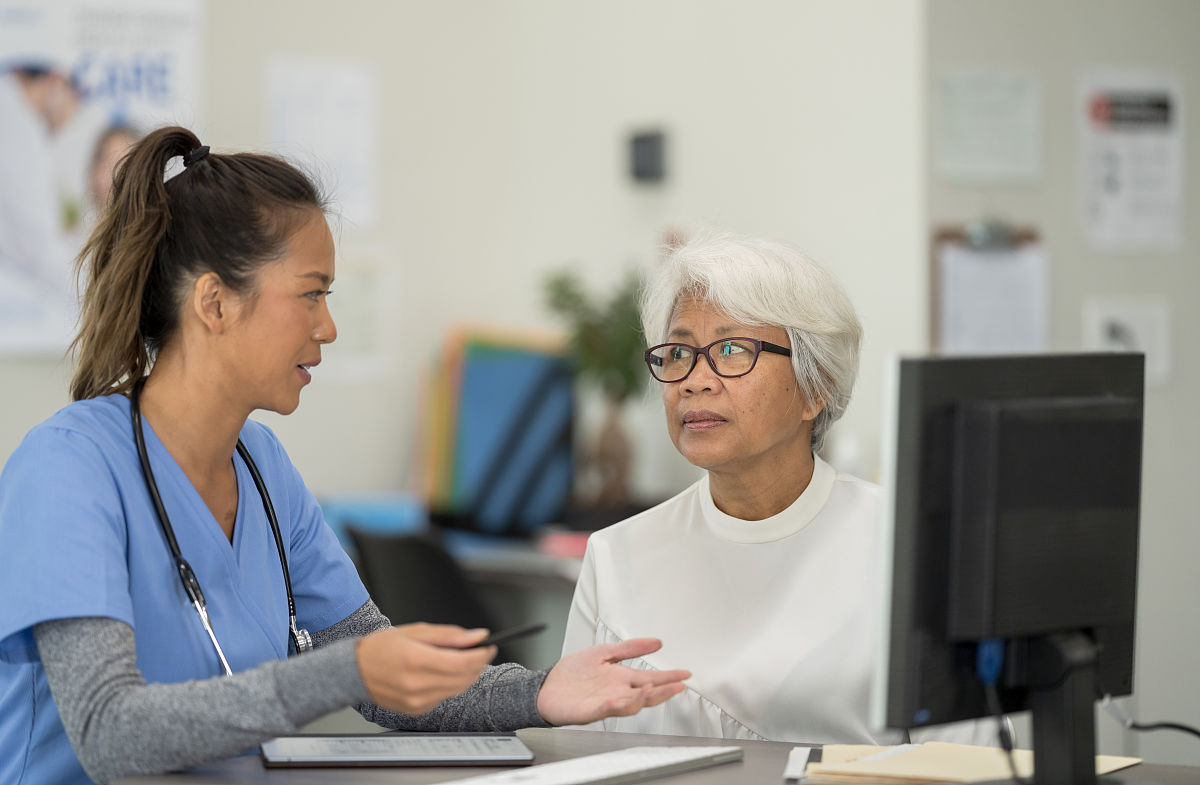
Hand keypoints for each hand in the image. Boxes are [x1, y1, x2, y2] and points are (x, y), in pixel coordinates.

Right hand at [356, 623, 496, 715]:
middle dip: (478, 664)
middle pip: (464, 678)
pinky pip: (444, 698)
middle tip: (481, 651)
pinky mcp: (416, 711)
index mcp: (416, 660)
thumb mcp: (415, 631)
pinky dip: (450, 685)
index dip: (481, 654)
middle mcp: (417, 684)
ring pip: (458, 690)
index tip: (489, 646)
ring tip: (462, 660)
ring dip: (467, 675)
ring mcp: (417, 701)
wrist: (353, 671)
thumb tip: (476, 636)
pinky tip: (442, 674)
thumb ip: (449, 635)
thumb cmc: (380, 648)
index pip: (463, 662)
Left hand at [536, 638, 690, 725]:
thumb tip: (657, 642)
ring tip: (651, 688)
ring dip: (640, 698)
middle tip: (677, 685)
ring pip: (629, 704)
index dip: (668, 677)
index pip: (651, 678)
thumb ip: (630, 648)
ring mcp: (604, 703)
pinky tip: (617, 699)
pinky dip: (611, 706)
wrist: (547, 687)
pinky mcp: (588, 711)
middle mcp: (617, 692)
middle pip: (645, 694)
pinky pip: (602, 709)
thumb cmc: (574, 672)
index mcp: (622, 678)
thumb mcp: (605, 652)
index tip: (685, 674)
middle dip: (662, 690)